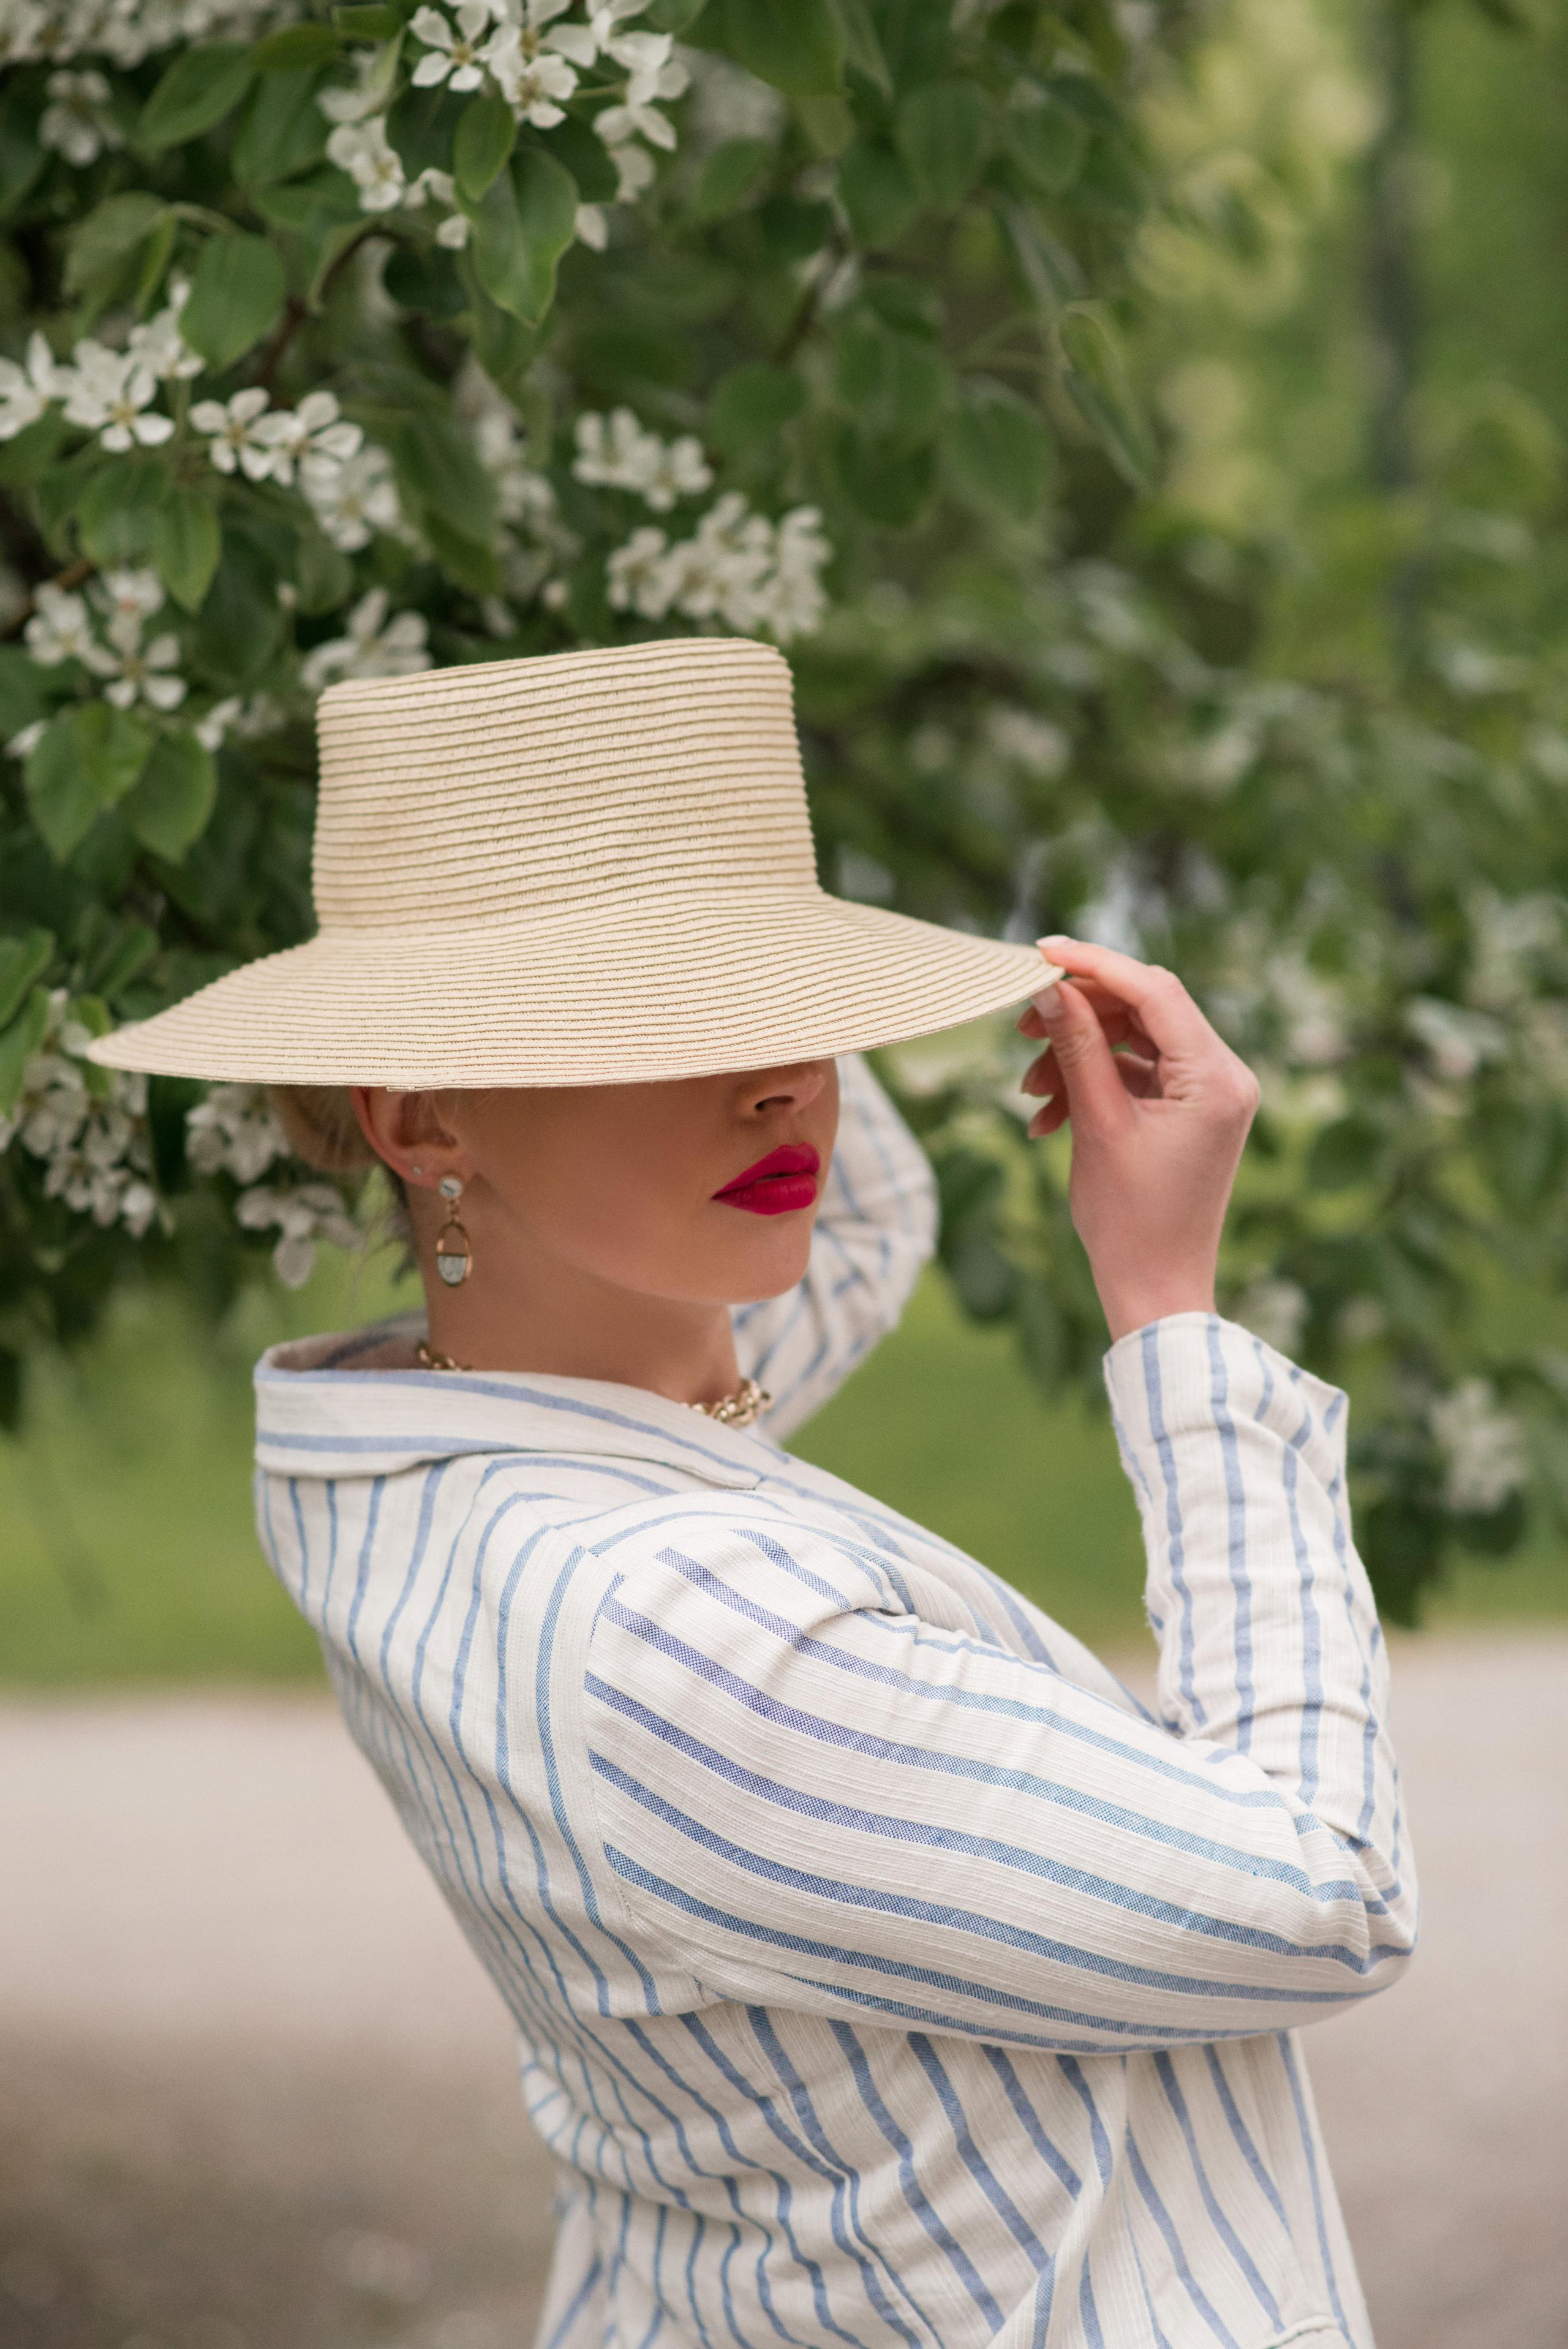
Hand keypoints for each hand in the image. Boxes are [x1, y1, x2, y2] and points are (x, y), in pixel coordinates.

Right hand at [1017, 936, 1260, 1341]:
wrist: (1156, 1290)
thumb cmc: (1130, 1220)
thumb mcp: (1097, 1123)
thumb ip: (1076, 1047)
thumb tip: (1049, 987)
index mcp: (1216, 1078)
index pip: (1155, 991)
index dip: (1095, 964)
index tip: (1040, 952)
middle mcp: (1226, 1076)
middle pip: (1145, 1009)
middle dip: (1078, 1015)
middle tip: (1020, 1028)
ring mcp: (1210, 1094)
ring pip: (1134, 1041)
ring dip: (1076, 1055)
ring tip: (1029, 1089)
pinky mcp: (1190, 1112)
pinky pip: (1137, 1074)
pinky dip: (1092, 1084)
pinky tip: (1047, 1116)